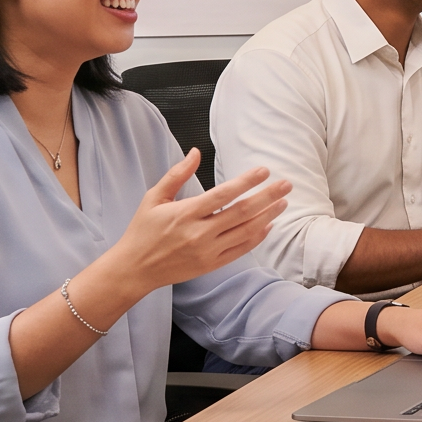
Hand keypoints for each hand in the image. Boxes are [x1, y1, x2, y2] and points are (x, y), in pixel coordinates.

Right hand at [107, 150, 289, 291]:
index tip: (264, 171)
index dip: (246, 182)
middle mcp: (199, 233)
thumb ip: (177, 174)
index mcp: (185, 213)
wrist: (134, 269)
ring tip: (283, 201)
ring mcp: (207, 251)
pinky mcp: (211, 265)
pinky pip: (241, 250)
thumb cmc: (143, 230)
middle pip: (242, 212)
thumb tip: (195, 152)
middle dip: (267, 197)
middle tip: (286, 184)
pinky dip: (257, 237)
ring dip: (268, 215)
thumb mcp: (154, 198)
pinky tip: (269, 224)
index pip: (223, 194)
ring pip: (246, 231)